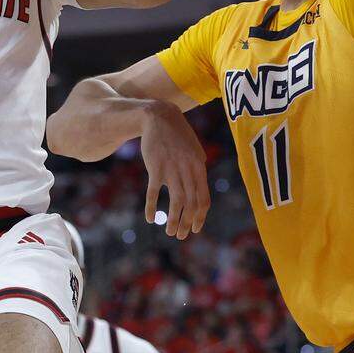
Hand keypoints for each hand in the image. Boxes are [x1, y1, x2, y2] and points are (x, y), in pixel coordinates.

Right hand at [139, 102, 209, 238]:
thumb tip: (199, 190)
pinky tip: (150, 218)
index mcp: (199, 167)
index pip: (203, 199)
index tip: (195, 228)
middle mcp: (188, 169)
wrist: (159, 116)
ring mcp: (171, 168)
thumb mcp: (194, 150)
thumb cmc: (177, 135)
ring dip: (174, 220)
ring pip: (176, 201)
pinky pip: (153, 192)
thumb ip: (198, 170)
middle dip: (187, 223)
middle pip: (191, 203)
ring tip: (170, 231)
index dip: (200, 217)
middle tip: (180, 235)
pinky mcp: (155, 167)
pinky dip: (151, 207)